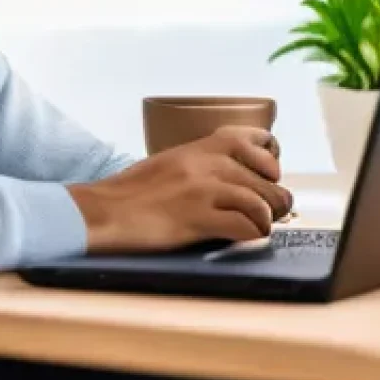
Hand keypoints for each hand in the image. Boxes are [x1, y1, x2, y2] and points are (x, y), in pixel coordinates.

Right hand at [68, 126, 289, 253]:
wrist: (104, 211)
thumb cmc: (132, 193)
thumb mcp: (171, 163)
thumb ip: (203, 164)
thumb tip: (235, 180)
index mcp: (202, 146)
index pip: (259, 140)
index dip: (270, 161)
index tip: (266, 177)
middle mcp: (208, 163)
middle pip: (269, 179)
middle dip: (275, 200)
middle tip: (268, 214)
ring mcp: (204, 189)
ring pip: (264, 202)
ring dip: (266, 220)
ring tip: (259, 228)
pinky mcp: (199, 218)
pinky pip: (247, 227)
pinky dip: (253, 236)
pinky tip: (244, 239)